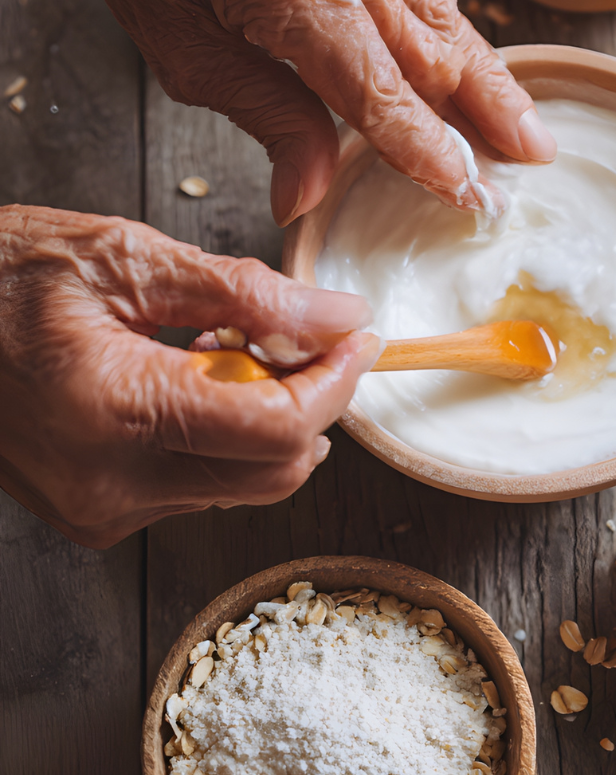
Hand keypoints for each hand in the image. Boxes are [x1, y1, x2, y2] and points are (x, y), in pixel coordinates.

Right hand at [0, 205, 377, 546]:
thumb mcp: (122, 258)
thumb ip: (244, 291)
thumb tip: (339, 314)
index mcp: (114, 409)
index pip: (278, 425)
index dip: (338, 382)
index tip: (360, 337)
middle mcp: (110, 482)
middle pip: (276, 470)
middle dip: (310, 403)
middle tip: (299, 336)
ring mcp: (101, 509)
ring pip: (245, 483)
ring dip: (268, 419)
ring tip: (225, 348)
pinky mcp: (96, 516)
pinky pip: (201, 487)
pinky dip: (224, 438)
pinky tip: (190, 383)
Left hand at [35, 0, 555, 224]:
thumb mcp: (175, 37)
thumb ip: (261, 113)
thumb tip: (308, 192)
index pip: (385, 95)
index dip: (429, 149)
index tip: (465, 189)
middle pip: (437, 53)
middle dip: (490, 115)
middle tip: (531, 161)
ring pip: (442, 13)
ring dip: (489, 74)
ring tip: (525, 119)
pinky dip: (452, 24)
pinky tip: (466, 51)